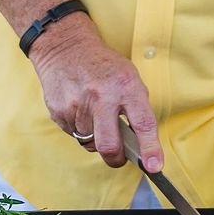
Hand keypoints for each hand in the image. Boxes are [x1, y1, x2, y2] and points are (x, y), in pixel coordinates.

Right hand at [28, 17, 163, 170]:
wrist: (65, 47)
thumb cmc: (103, 66)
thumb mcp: (128, 77)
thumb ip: (136, 108)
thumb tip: (141, 145)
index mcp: (126, 86)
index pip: (143, 123)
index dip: (150, 149)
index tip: (154, 166)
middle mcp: (102, 96)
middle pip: (109, 146)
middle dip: (116, 158)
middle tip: (118, 156)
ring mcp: (78, 104)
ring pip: (90, 143)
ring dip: (95, 137)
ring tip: (94, 114)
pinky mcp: (59, 111)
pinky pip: (74, 135)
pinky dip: (80, 129)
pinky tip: (79, 109)